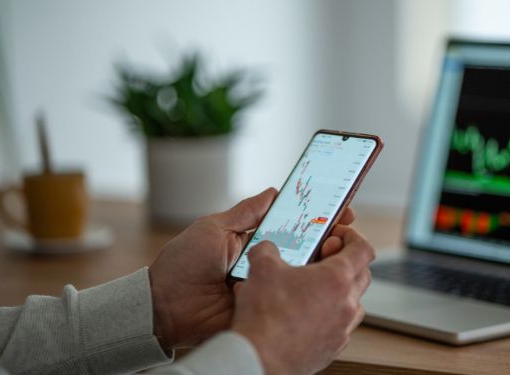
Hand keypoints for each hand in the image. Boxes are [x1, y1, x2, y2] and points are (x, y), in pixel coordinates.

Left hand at [148, 188, 356, 349]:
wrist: (164, 307)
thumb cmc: (182, 266)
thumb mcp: (214, 228)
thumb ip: (246, 212)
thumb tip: (274, 191)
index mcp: (255, 242)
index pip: (294, 226)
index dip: (318, 218)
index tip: (340, 209)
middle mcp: (266, 264)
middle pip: (307, 249)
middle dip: (329, 238)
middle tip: (344, 230)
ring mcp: (268, 287)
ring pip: (304, 274)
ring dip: (323, 261)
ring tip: (335, 249)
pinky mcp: (265, 310)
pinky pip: (291, 300)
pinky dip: (308, 290)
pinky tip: (320, 278)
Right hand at [231, 226, 374, 374]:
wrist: (260, 359)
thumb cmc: (265, 316)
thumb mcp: (262, 268)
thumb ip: (268, 249)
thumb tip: (267, 248)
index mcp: (337, 278)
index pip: (363, 249)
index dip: (352, 237)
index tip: (338, 235)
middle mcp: (347, 304)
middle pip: (363, 274)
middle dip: (346, 262)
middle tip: (323, 259)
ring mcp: (343, 329)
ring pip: (354, 303)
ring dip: (340, 292)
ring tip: (313, 289)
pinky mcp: (334, 348)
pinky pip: (341, 326)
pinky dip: (330, 317)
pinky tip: (306, 315)